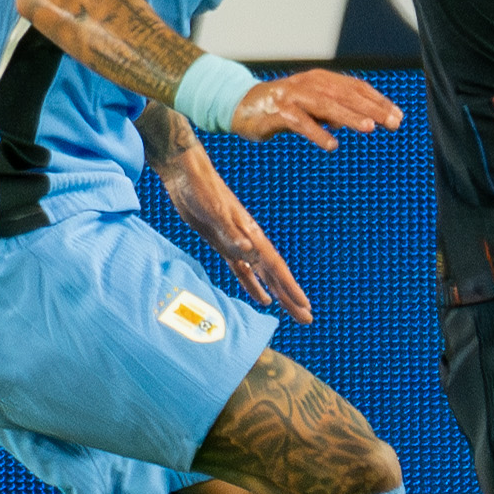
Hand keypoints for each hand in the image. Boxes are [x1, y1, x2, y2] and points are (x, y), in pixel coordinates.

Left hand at [164, 151, 314, 321]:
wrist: (185, 173)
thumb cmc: (200, 190)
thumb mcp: (215, 212)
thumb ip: (231, 232)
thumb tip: (251, 252)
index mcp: (252, 235)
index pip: (276, 268)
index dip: (290, 289)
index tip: (305, 307)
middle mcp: (250, 242)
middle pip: (274, 276)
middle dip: (291, 297)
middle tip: (307, 319)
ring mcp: (238, 244)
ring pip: (262, 276)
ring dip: (277, 294)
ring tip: (292, 312)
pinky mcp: (223, 244)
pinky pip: (242, 271)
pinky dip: (252, 285)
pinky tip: (261, 298)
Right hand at [231, 67, 403, 148]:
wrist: (242, 106)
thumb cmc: (284, 107)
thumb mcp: (314, 106)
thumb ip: (338, 111)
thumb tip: (366, 120)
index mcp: (321, 80)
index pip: (355, 88)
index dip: (378, 101)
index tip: (397, 115)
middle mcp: (309, 84)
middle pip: (345, 95)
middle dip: (372, 108)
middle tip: (393, 122)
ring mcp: (293, 97)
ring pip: (326, 106)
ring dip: (349, 117)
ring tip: (369, 128)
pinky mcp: (277, 112)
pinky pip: (300, 123)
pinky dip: (317, 133)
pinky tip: (332, 145)